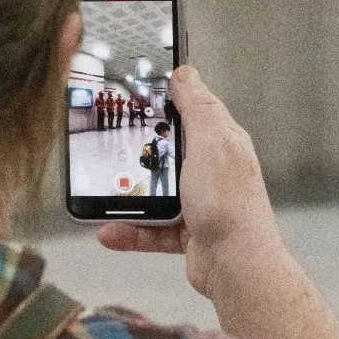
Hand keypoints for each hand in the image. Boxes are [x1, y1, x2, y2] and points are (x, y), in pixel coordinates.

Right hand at [98, 65, 283, 297]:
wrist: (236, 265)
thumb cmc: (230, 203)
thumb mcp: (211, 141)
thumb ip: (197, 107)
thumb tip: (185, 73)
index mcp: (221, 140)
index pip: (192, 108)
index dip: (166, 96)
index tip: (135, 90)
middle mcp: (212, 168)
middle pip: (169, 148)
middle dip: (141, 148)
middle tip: (110, 142)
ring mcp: (201, 201)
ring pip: (155, 191)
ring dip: (129, 195)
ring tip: (102, 192)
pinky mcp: (189, 231)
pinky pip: (152, 227)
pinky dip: (131, 230)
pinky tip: (109, 231)